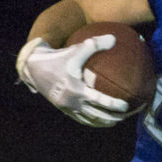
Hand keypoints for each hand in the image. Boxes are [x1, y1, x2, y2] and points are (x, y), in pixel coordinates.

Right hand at [16, 35, 131, 126]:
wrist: (33, 68)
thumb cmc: (58, 58)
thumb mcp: (75, 50)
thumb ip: (95, 45)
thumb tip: (114, 38)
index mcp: (77, 89)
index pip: (101, 101)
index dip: (115, 105)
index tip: (127, 106)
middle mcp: (73, 102)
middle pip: (98, 116)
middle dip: (113, 118)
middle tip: (126, 116)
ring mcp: (68, 107)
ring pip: (90, 121)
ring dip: (104, 123)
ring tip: (116, 121)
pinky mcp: (64, 110)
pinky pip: (81, 120)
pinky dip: (93, 122)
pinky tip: (101, 121)